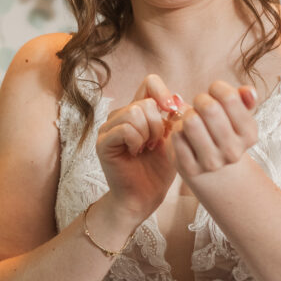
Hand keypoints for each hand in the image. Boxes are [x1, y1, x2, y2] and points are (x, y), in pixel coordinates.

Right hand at [96, 74, 180, 219]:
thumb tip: (177, 98)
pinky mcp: (103, 142)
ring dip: (148, 134)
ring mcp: (109, 128)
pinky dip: (137, 142)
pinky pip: (125, 129)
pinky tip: (135, 153)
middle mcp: (120, 115)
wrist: (144, 198)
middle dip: (158, 126)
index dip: (164, 94)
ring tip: (146, 149)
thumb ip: (175, 117)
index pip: (150, 83)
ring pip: (135, 113)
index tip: (172, 113)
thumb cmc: (158, 171)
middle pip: (145, 102)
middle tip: (155, 145)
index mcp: (138, 111)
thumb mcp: (174, 139)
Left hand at [167, 81, 259, 181]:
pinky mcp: (190, 169)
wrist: (212, 169)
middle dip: (200, 99)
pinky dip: (176, 130)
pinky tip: (183, 134)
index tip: (214, 92)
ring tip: (191, 118)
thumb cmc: (222, 130)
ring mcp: (212, 162)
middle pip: (209, 108)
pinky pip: (177, 136)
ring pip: (191, 122)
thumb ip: (243, 99)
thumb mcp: (237, 114)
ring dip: (187, 114)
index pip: (230, 97)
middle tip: (200, 105)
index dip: (217, 88)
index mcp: (249, 134)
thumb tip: (248, 91)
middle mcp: (233, 151)